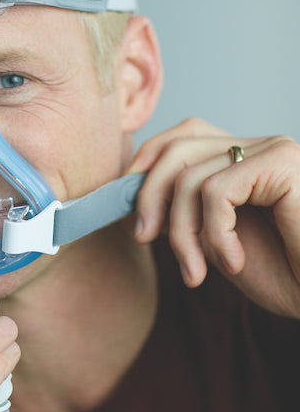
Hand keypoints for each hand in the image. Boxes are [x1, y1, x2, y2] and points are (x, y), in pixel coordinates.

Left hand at [128, 118, 299, 318]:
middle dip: (149, 196)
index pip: (181, 137)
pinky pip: (218, 191)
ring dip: (183, 234)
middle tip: (144, 238)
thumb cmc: (283, 275)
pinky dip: (214, 235)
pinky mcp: (284, 162)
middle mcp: (258, 146)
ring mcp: (273, 150)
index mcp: (243, 158)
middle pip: (177, 149)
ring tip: (196, 272)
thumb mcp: (215, 242)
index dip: (145, 165)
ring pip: (191, 177)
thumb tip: (133, 198)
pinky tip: (234, 262)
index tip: (128, 209)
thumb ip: (183, 213)